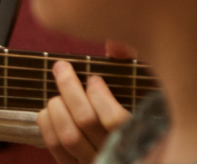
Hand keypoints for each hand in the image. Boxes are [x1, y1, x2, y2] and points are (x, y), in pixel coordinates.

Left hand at [37, 42, 136, 163]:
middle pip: (86, 123)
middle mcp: (119, 154)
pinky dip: (47, 125)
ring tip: (58, 92)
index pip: (115, 120)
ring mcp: (97, 162)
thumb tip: (113, 45)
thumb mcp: (149, 86)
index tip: (94, 79)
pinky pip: (56, 148)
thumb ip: (135, 63)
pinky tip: (49, 109)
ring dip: (57, 108)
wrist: (136, 148)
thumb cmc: (144, 108)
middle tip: (62, 68)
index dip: (100, 96)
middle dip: (69, 90)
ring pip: (69, 137)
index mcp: (142, 136)